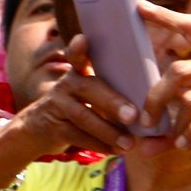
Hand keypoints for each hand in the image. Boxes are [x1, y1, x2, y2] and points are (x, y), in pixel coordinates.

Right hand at [14, 35, 137, 154]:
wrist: (36, 131)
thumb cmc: (78, 109)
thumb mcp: (89, 95)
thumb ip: (113, 92)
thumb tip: (154, 105)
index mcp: (79, 72)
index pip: (78, 57)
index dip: (78, 49)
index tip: (82, 39)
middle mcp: (65, 85)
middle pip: (88, 89)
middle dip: (111, 102)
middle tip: (132, 115)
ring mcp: (56, 105)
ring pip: (83, 116)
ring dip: (108, 131)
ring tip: (130, 144)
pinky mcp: (51, 127)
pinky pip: (77, 136)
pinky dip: (99, 145)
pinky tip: (116, 151)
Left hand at [136, 0, 190, 148]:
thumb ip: (177, 102)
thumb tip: (146, 121)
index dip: (166, 17)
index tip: (139, 7)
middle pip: (178, 71)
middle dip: (155, 97)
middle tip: (145, 119)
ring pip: (189, 100)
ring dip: (173, 123)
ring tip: (170, 137)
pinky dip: (190, 134)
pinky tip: (182, 144)